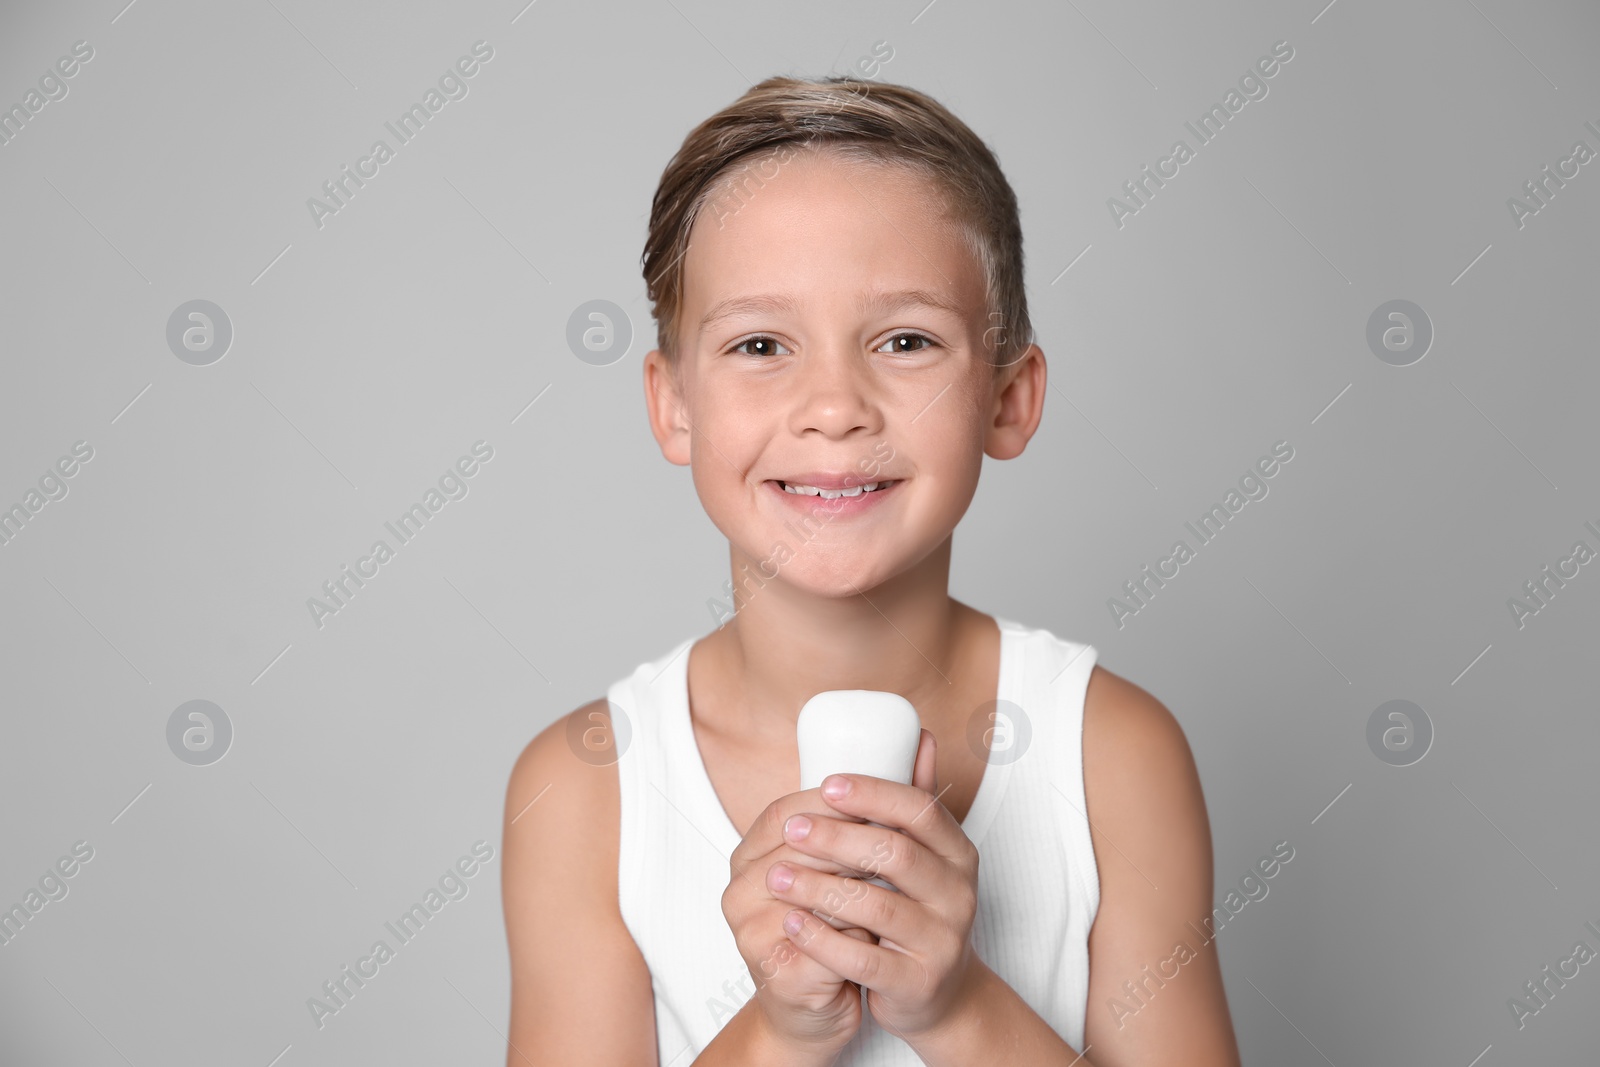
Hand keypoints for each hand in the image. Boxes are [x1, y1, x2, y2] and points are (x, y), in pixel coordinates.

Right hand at [721, 784, 878, 1054]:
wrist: (816, 1007)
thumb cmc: (835, 928)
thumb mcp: (850, 866)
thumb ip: (881, 807)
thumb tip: (922, 741)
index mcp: (751, 856)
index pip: (782, 812)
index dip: (830, 802)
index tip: (878, 800)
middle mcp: (740, 890)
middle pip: (797, 849)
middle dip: (852, 843)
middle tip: (902, 842)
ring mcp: (751, 932)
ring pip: (811, 895)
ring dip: (858, 891)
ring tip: (898, 888)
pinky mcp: (775, 973)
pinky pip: (821, 946)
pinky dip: (855, 938)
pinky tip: (880, 934)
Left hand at [767, 729, 984, 1041]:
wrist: (937, 994)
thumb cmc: (920, 912)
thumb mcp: (927, 856)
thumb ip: (915, 801)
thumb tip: (918, 735)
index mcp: (958, 854)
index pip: (920, 811)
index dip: (873, 794)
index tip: (826, 785)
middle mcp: (958, 895)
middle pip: (896, 854)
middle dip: (837, 837)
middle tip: (792, 828)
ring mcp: (941, 942)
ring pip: (877, 908)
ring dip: (819, 888)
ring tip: (777, 875)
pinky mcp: (917, 983)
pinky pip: (865, 960)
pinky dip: (823, 939)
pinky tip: (792, 921)